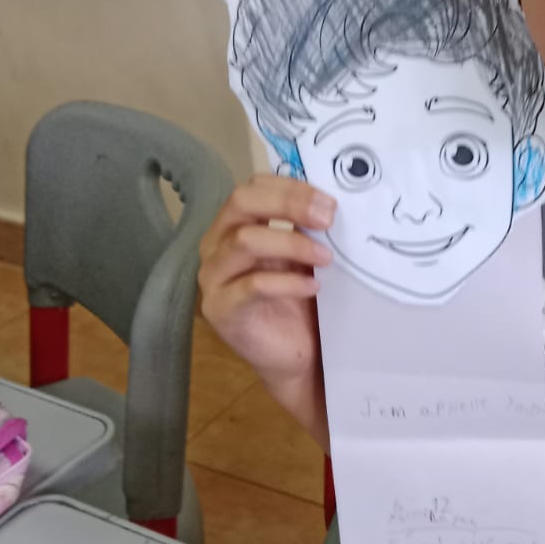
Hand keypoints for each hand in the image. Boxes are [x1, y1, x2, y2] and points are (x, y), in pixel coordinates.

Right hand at [198, 174, 334, 388]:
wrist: (295, 356)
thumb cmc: (299, 301)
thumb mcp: (304, 256)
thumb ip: (307, 228)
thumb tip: (331, 202)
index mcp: (235, 225)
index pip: (252, 187)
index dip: (290, 187)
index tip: (328, 201)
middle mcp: (216, 245)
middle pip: (241, 202)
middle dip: (288, 204)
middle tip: (328, 218)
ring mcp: (213, 277)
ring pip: (245, 241)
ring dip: (292, 244)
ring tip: (325, 258)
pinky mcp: (221, 309)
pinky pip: (252, 286)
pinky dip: (288, 283)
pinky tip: (313, 288)